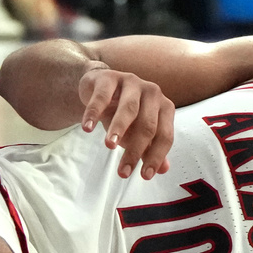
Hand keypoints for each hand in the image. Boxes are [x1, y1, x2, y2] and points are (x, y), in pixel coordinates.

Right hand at [78, 66, 175, 180]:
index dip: (156, 157)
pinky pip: (102, 97)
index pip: (165, 136)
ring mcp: (132, 82)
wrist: (102, 86)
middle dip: (134, 150)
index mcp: (165, 108)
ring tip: (109, 147)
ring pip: (128, 109)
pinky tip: (87, 128)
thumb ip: (151, 149)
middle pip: (147, 125)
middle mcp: (153, 93)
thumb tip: (163, 169)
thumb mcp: (138, 132)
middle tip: (123, 171)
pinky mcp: (109, 77)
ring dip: (118, 129)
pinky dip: (94, 113)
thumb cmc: (124, 112)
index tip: (144, 176)